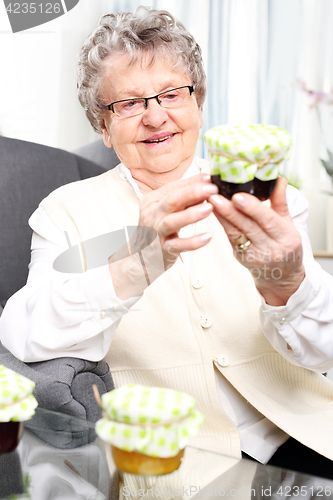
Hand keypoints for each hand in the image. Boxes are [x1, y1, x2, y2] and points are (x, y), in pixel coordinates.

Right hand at [109, 174, 217, 298]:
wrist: (140, 257)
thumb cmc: (157, 230)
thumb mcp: (166, 210)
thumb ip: (184, 197)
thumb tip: (206, 182)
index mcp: (152, 201)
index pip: (174, 187)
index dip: (192, 182)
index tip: (210, 178)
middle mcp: (152, 215)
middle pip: (171, 200)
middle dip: (192, 192)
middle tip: (212, 189)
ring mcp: (156, 233)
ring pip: (172, 221)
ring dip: (191, 214)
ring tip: (209, 208)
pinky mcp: (162, 249)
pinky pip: (177, 245)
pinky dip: (193, 242)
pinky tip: (207, 237)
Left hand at [209, 177, 304, 305]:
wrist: (282, 275)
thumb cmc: (285, 245)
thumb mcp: (288, 223)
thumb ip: (280, 201)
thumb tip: (278, 178)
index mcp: (286, 237)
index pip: (268, 220)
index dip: (252, 208)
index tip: (238, 196)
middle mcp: (270, 249)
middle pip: (249, 227)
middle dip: (230, 212)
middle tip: (215, 197)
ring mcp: (254, 255)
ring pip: (235, 234)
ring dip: (222, 216)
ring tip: (210, 201)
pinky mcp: (240, 257)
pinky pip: (230, 238)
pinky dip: (222, 223)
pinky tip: (213, 211)